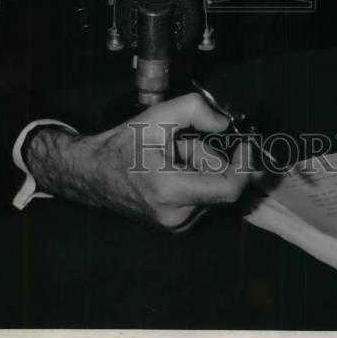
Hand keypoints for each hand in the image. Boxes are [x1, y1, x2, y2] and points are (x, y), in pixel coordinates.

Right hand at [24, 92, 254, 229]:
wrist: (91, 174)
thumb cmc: (121, 145)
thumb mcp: (157, 117)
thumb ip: (195, 110)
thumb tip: (224, 123)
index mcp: (171, 190)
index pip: (228, 189)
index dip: (244, 165)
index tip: (245, 143)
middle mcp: (176, 216)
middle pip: (218, 184)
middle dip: (208, 158)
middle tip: (183, 143)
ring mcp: (175, 226)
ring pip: (211, 191)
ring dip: (200, 170)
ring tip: (171, 157)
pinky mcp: (174, 227)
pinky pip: (201, 200)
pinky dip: (195, 181)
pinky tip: (171, 171)